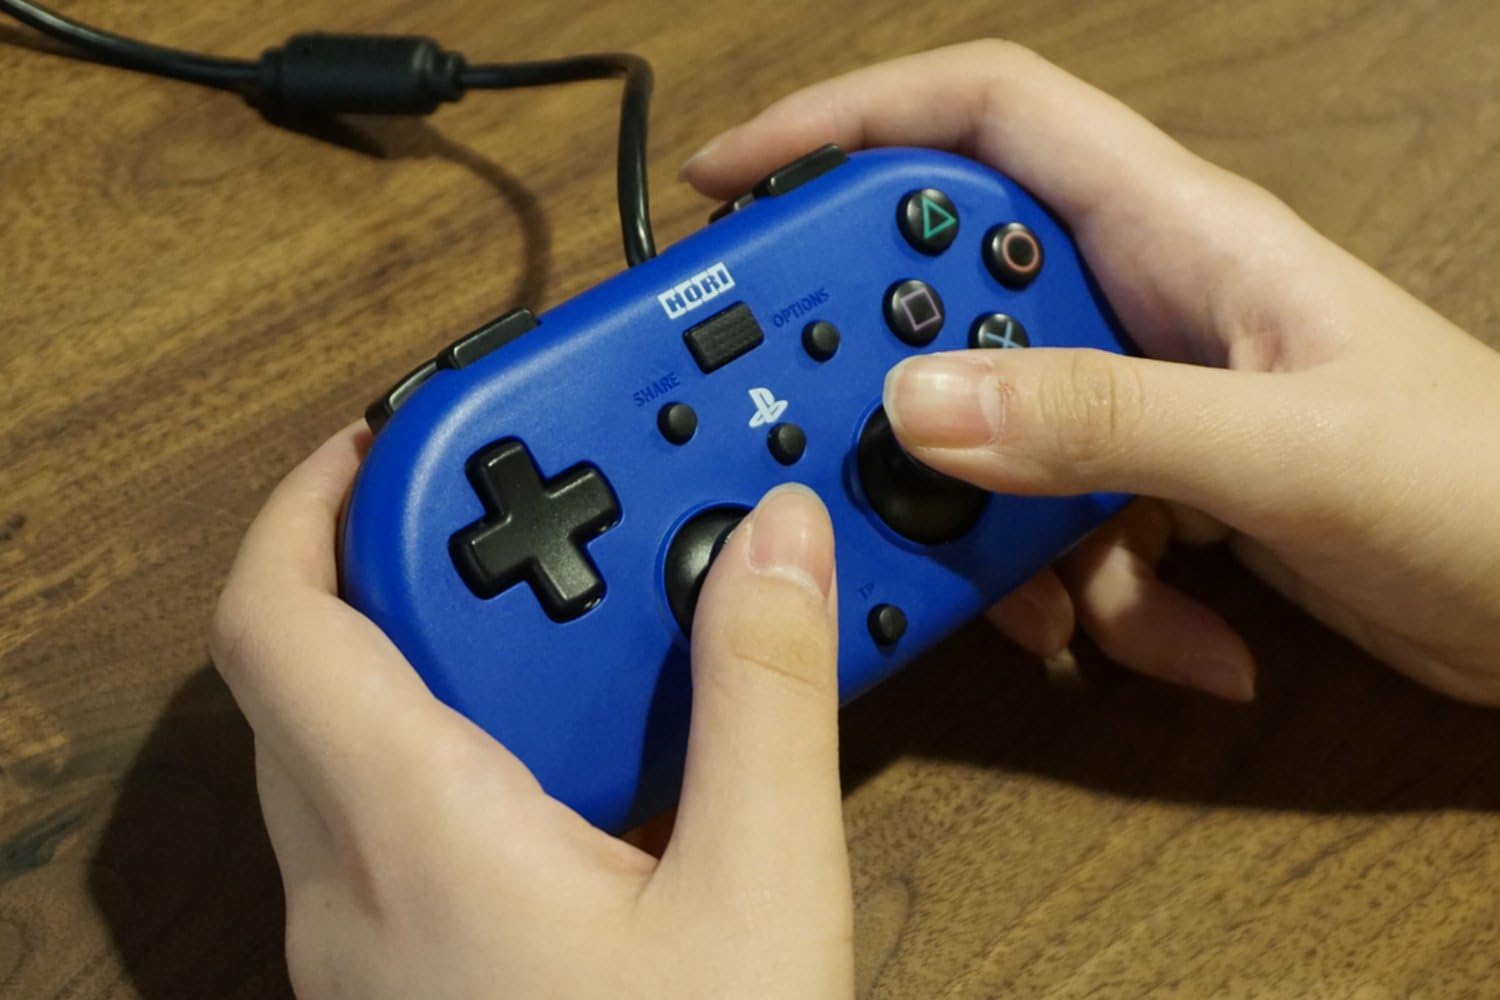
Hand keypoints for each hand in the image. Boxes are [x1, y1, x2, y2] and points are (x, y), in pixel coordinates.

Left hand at [210, 426, 852, 998]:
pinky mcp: (413, 972)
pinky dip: (466, 737)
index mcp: (409, 833)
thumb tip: (775, 541)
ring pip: (350, 739)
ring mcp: (370, 938)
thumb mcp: (756, 894)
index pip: (278, 616)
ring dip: (443, 648)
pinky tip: (580, 752)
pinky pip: (395, 812)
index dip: (316, 495)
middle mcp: (352, 882)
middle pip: (312, 661)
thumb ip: (764, 697)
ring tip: (572, 610)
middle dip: (408, 555)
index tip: (408, 427)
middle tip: (523, 503)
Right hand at [683, 40, 1499, 704]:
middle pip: (948, 295)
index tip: (735, 182)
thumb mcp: (1287, 451)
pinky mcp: (1156, 488)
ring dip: (1001, 533)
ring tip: (1076, 601)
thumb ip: (1104, 420)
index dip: (847, 125)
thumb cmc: (1491, 492)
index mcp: (1177, 234)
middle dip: (893, 384)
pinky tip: (1166, 637)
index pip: (983, 117)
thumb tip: (919, 407)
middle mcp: (1143, 302)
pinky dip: (1079, 593)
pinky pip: (1050, 522)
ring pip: (990, 434)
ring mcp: (1145, 399)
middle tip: (855, 458)